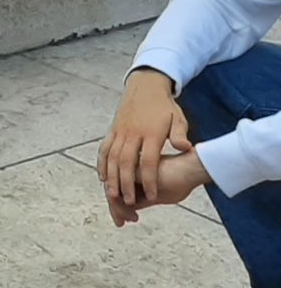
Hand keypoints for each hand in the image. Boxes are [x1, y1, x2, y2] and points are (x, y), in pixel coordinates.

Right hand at [99, 69, 191, 208]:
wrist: (145, 85)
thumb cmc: (164, 106)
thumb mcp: (178, 118)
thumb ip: (179, 135)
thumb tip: (185, 147)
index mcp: (150, 132)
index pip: (149, 161)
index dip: (150, 179)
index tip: (153, 196)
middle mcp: (132, 133)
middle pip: (126, 162)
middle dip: (126, 183)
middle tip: (128, 201)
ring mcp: (120, 131)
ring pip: (112, 157)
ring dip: (111, 176)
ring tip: (113, 194)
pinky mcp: (113, 129)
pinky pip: (104, 148)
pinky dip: (101, 163)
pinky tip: (102, 177)